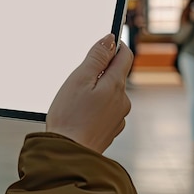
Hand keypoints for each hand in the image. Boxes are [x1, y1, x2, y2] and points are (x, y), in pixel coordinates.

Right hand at [46, 34, 132, 153]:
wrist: (68, 154)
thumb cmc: (69, 116)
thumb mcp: (79, 79)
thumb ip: (96, 57)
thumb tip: (110, 40)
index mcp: (116, 85)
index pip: (125, 56)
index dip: (115, 45)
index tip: (104, 43)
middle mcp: (123, 101)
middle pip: (116, 75)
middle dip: (100, 71)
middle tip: (78, 76)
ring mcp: (118, 117)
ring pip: (110, 94)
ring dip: (97, 91)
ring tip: (75, 99)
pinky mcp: (111, 130)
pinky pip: (105, 110)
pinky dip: (95, 107)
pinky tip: (79, 113)